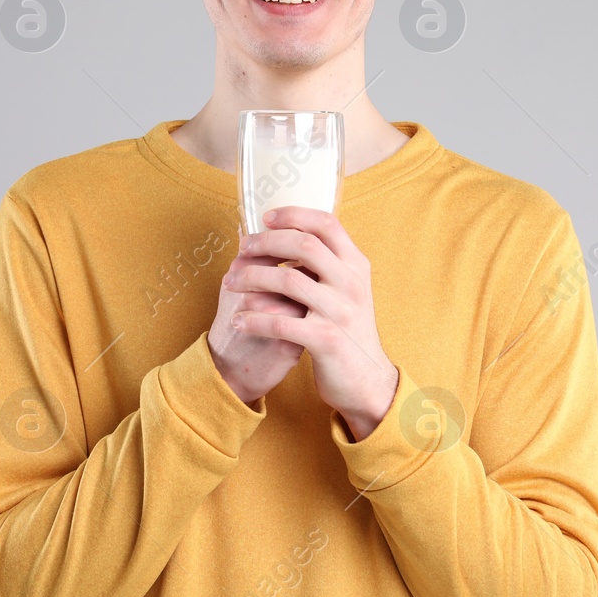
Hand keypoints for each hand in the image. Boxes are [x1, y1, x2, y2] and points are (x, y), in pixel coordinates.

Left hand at [223, 207, 397, 439]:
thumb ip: (326, 265)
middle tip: (242, 249)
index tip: (266, 217)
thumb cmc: (348, 332)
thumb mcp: (347, 292)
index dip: (294, 215)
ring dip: (252, 278)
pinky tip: (237, 319)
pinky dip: (253, 319)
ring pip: (288, 280)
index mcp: (356, 266)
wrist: (367, 381)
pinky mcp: (326, 340)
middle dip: (266, 242)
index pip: (327, 224)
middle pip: (304, 245)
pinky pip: (281, 323)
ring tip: (230, 283)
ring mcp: (341, 311)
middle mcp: (352, 283)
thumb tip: (287, 234)